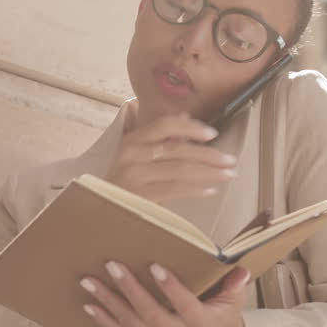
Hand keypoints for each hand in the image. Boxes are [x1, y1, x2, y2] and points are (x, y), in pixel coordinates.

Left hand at [80, 262, 250, 326]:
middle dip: (129, 289)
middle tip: (112, 266)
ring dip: (108, 302)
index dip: (171, 288)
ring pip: (131, 324)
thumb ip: (234, 284)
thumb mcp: (234, 302)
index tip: (156, 267)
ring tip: (89, 282)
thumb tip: (239, 268)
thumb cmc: (223, 318)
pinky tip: (89, 305)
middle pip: (150, 313)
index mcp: (201, 324)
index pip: (185, 305)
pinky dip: (104, 321)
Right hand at [106, 113, 237, 200]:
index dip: (191, 127)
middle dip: (208, 154)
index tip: (213, 134)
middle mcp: (131, 154)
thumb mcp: (135, 155)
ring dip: (208, 172)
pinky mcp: (139, 195)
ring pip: (179, 169)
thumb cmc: (120, 181)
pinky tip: (210, 190)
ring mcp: (134, 175)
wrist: (96, 209)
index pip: (164, 125)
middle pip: (177, 149)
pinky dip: (195, 189)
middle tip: (230, 160)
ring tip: (227, 174)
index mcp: (131, 140)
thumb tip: (186, 117)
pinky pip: (174, 189)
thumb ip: (160, 137)